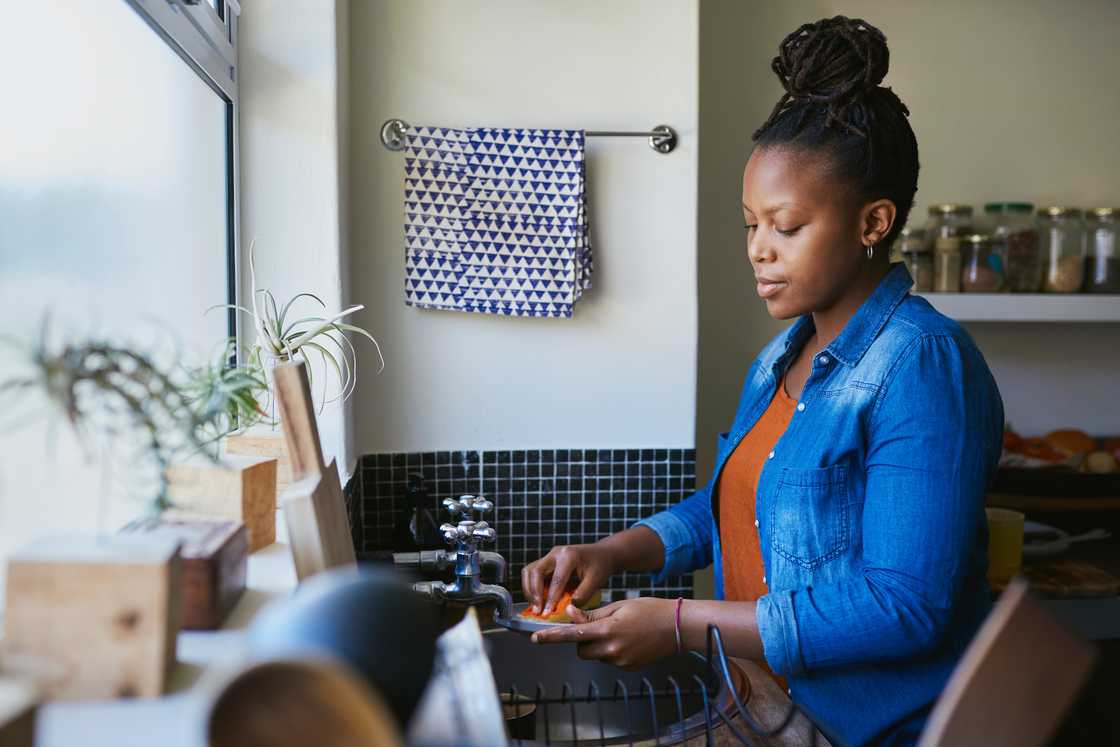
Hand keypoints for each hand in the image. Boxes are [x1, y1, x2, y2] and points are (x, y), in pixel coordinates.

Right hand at [521, 543, 616, 615]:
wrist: (602, 553)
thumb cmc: (600, 566)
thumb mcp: (596, 580)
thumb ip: (582, 594)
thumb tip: (567, 608)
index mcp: (569, 556)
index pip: (556, 580)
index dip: (550, 598)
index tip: (546, 613)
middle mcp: (556, 553)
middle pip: (535, 571)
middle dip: (534, 593)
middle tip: (537, 611)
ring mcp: (549, 556)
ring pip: (529, 571)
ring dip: (529, 590)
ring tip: (535, 606)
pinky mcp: (546, 561)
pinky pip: (532, 573)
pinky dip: (531, 587)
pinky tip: (537, 600)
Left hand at [529, 599, 677, 669]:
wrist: (678, 627)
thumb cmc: (650, 610)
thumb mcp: (619, 606)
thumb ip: (593, 614)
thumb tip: (570, 614)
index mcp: (607, 630)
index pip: (572, 635)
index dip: (552, 637)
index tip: (536, 639)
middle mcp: (612, 650)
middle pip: (581, 649)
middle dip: (581, 639)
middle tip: (595, 625)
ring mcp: (620, 661)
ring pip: (595, 655)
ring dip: (597, 644)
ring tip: (618, 630)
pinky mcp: (628, 667)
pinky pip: (609, 659)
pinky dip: (611, 650)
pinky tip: (627, 639)